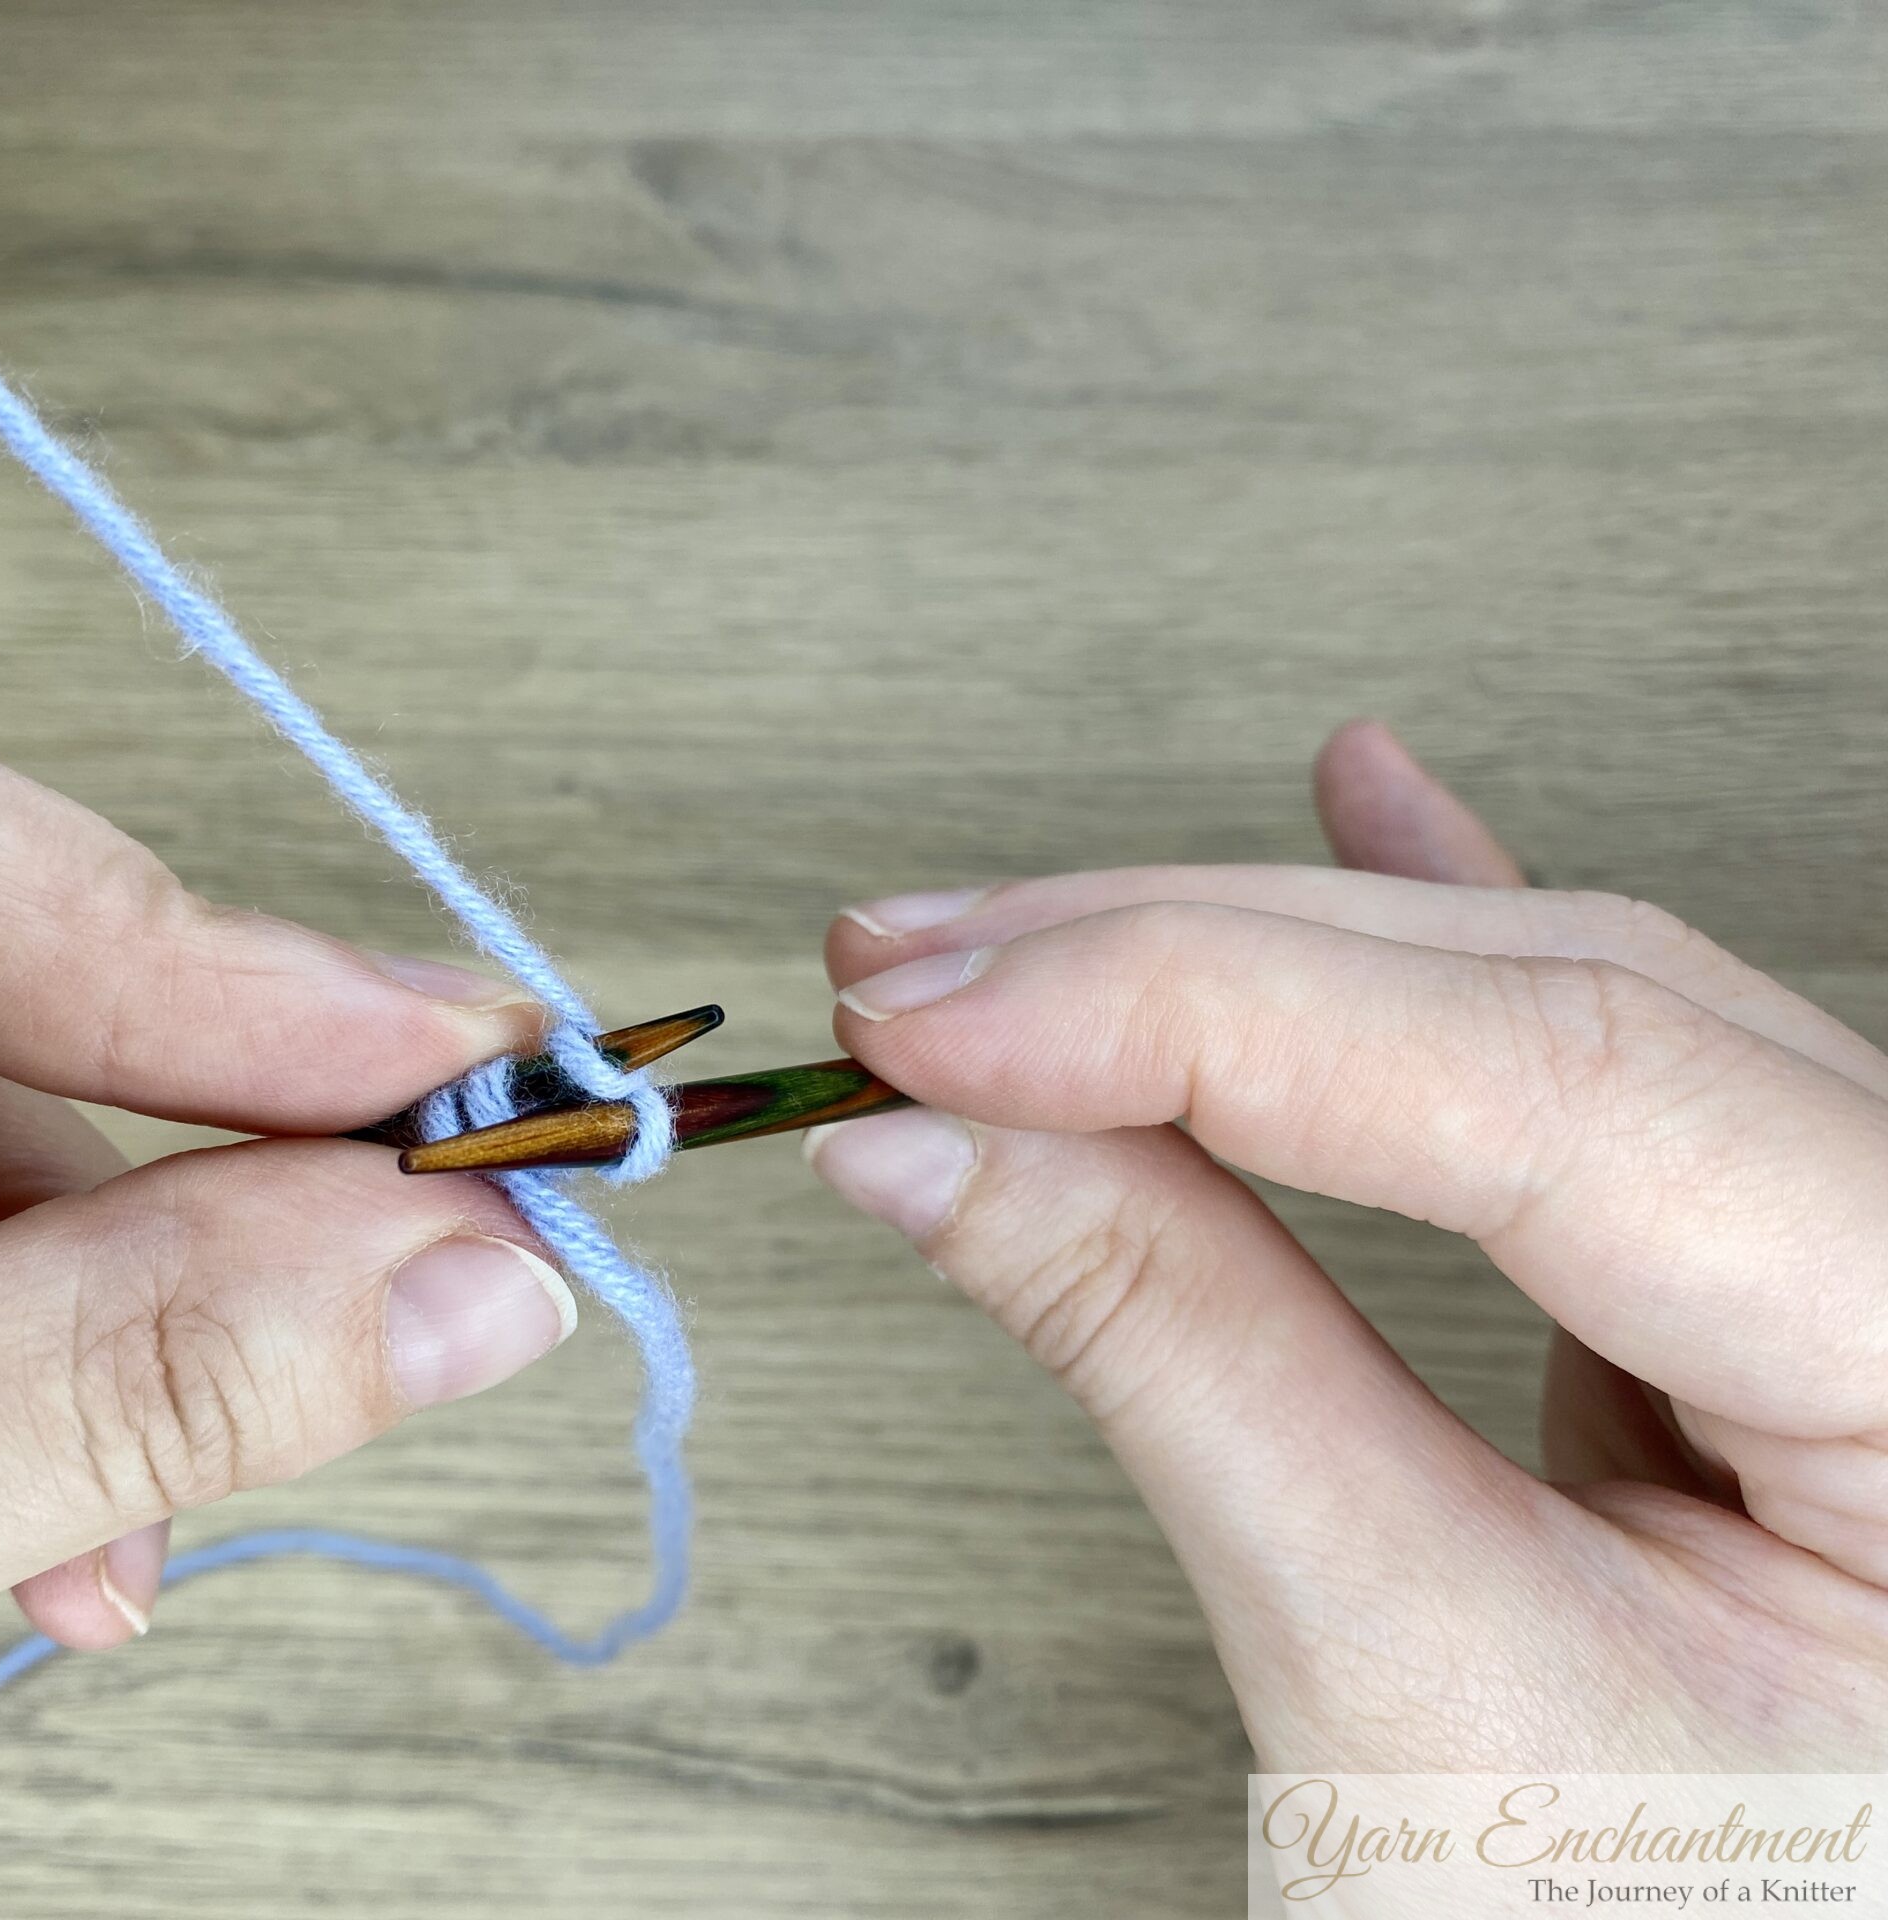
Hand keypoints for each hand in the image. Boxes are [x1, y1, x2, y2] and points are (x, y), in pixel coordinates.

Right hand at [808, 722, 1887, 1769]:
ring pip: (1558, 1004)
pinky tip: (1357, 818)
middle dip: (1193, 961)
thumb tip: (940, 1152)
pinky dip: (1433, 966)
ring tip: (1022, 950)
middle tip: (919, 974)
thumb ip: (1182, 1363)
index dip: (1199, 1010)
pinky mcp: (1774, 1292)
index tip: (938, 1017)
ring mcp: (1872, 1269)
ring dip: (1261, 953)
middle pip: (1555, 996)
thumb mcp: (1414, 1696)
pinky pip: (1603, 1069)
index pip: (1556, 1078)